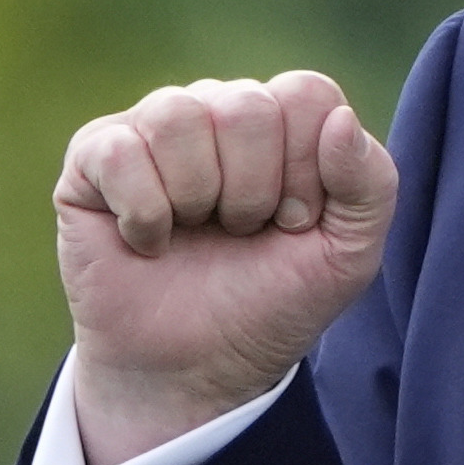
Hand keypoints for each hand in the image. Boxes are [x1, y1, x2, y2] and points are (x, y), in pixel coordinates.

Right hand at [52, 71, 397, 464]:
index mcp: (281, 121)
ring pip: (178, 115)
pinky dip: (144, 214)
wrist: (196, 371)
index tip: (294, 224)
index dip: (306, 169)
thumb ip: (371, 184)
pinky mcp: (92, 158)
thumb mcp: (348, 255)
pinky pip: (120, 152)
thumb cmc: (270, 304)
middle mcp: (215, 109)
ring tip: (196, 232)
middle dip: (252, 191)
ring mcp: (150, 128)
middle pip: (245, 104)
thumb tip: (339, 119)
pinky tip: (148, 242)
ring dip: (197, 196)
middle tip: (241, 233)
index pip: (305, 94)